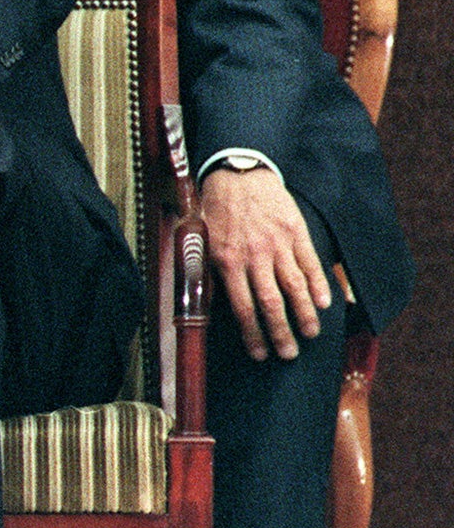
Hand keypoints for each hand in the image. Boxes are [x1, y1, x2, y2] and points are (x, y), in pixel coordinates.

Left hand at [202, 164, 331, 361]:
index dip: (252, 334)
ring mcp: (278, 245)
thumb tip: (209, 303)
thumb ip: (209, 270)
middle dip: (281, 333)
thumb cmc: (216, 210)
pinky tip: (327, 303)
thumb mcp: (201, 241)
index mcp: (227, 261)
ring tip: (311, 334)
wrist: (238, 173)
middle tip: (289, 353)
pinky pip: (311, 264)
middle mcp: (254, 256)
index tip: (259, 354)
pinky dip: (320, 285)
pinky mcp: (297, 233)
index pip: (242, 308)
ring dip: (305, 315)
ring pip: (295, 287)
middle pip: (271, 304)